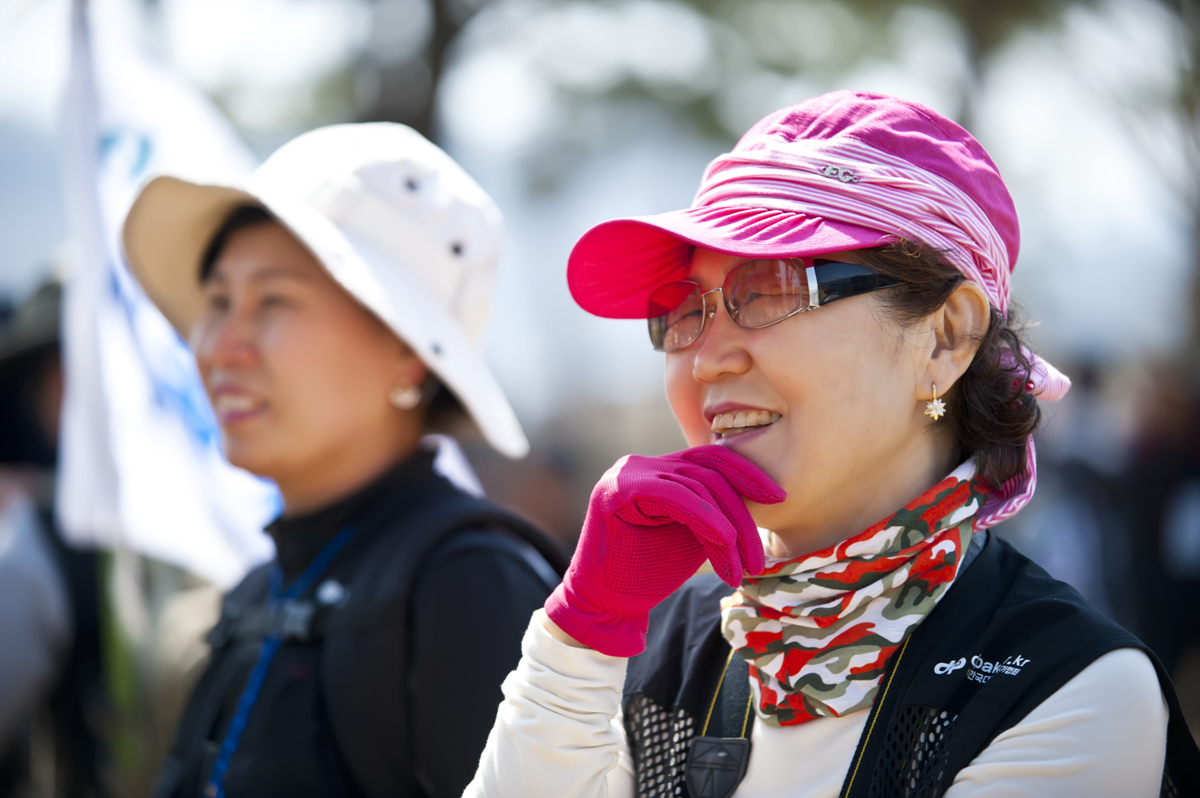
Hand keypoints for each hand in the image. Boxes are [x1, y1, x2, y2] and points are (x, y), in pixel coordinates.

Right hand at [544, 445, 784, 656]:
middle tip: (760, 556)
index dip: (748, 474)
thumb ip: (715, 511)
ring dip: (728, 530)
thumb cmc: (648, 574)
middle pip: (708, 472)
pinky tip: (725, 544)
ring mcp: (627, 473)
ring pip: (697, 486)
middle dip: (743, 512)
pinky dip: (706, 519)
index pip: (710, 459)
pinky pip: (675, 496)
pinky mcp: (618, 490)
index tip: (780, 498)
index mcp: (658, 469)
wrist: (605, 606)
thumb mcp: (693, 536)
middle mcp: (640, 464)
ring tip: (743, 567)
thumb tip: (759, 496)